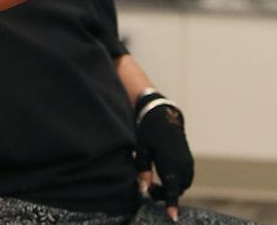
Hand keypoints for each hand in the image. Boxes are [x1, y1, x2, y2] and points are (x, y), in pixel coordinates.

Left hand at [135, 94, 192, 221]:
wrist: (163, 116)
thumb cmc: (148, 131)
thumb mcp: (142, 149)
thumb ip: (143, 169)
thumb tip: (143, 188)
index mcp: (170, 163)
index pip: (172, 189)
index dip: (171, 204)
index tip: (173, 217)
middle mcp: (183, 165)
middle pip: (177, 190)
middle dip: (165, 194)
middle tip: (149, 189)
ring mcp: (188, 163)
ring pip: (182, 185)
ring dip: (171, 188)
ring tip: (154, 183)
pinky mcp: (189, 161)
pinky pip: (185, 178)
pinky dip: (176, 181)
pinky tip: (163, 176)